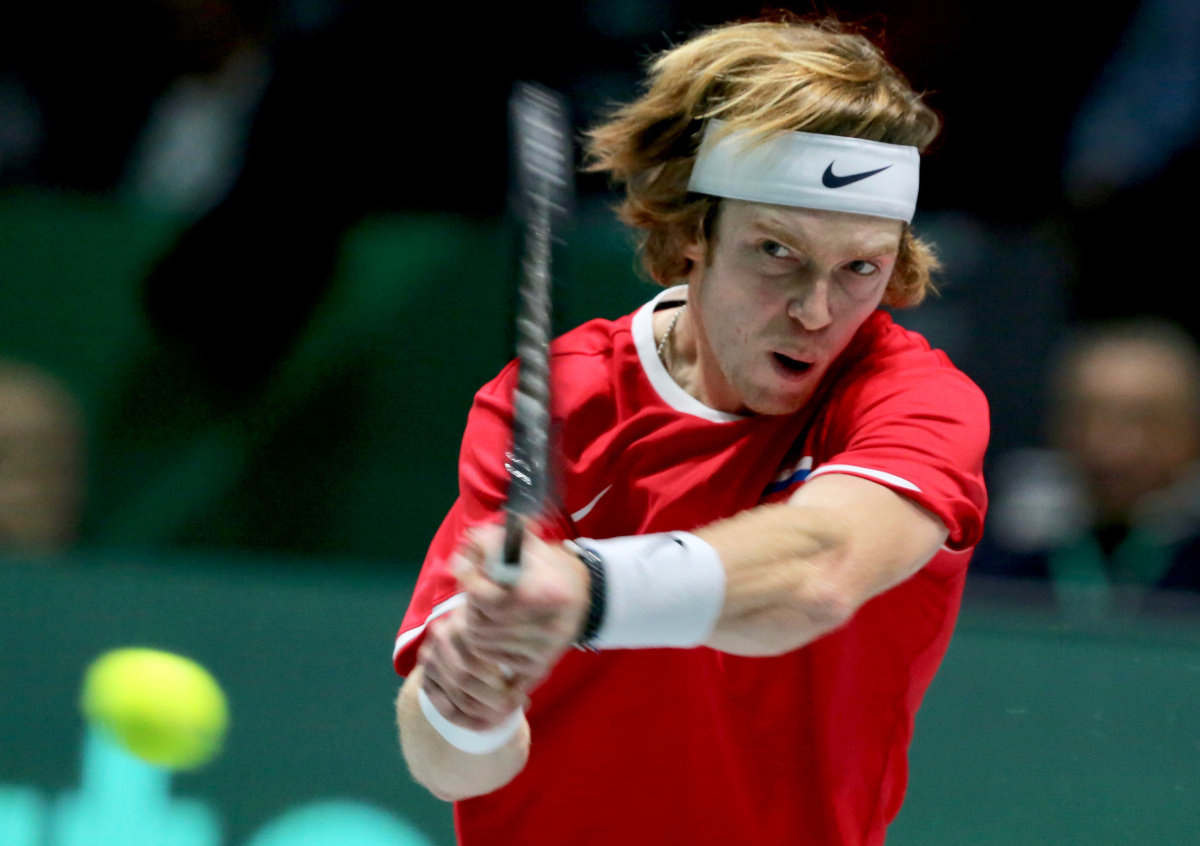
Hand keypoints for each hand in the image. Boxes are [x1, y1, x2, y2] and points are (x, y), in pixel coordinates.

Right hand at [418, 606, 527, 730]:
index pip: (477, 658)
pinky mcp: (426, 682)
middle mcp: (440, 638)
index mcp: (461, 620)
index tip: (521, 695)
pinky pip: (446, 710)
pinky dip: (469, 722)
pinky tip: (489, 726)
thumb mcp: (505, 633)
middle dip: (493, 700)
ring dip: (484, 714)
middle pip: (464, 679)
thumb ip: (516, 651)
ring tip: (506, 717)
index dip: (500, 681)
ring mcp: (430, 661)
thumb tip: (532, 678)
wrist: (463, 635)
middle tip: (515, 707)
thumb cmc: (497, 634)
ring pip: (457, 696)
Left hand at [456, 525, 589, 691]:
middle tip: (478, 590)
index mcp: (550, 593)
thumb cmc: (551, 567)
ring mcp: (544, 650)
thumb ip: (494, 543)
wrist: (586, 595)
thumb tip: (465, 552)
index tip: (468, 567)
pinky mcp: (538, 667)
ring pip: (480, 642)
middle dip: (471, 603)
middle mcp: (550, 627)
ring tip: (487, 608)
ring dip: (475, 622)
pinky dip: (485, 643)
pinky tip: (496, 628)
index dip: (470, 581)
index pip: (486, 597)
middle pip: (479, 622)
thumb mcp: (527, 545)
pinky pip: (491, 658)